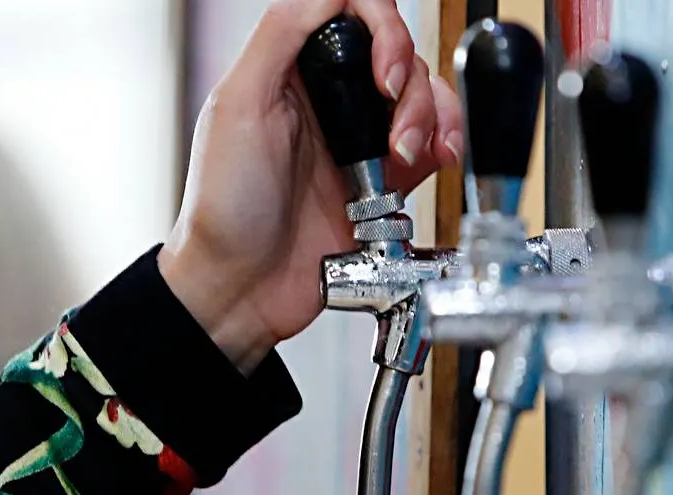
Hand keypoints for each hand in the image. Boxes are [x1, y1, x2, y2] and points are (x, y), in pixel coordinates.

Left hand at [159, 0, 461, 372]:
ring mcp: (360, 139)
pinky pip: (433, 145)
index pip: (353, 12)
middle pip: (398, 53)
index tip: (382, 71)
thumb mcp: (238, 104)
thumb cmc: (225, 210)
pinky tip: (438, 158)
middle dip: (408, 82)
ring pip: (423, 95)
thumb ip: (282, 34)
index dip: (383, 28)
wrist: (243, 289)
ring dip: (430, 117)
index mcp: (290, 69)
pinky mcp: (386, 181)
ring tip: (406, 154)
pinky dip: (448, 144)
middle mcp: (329, 99)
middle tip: (393, 125)